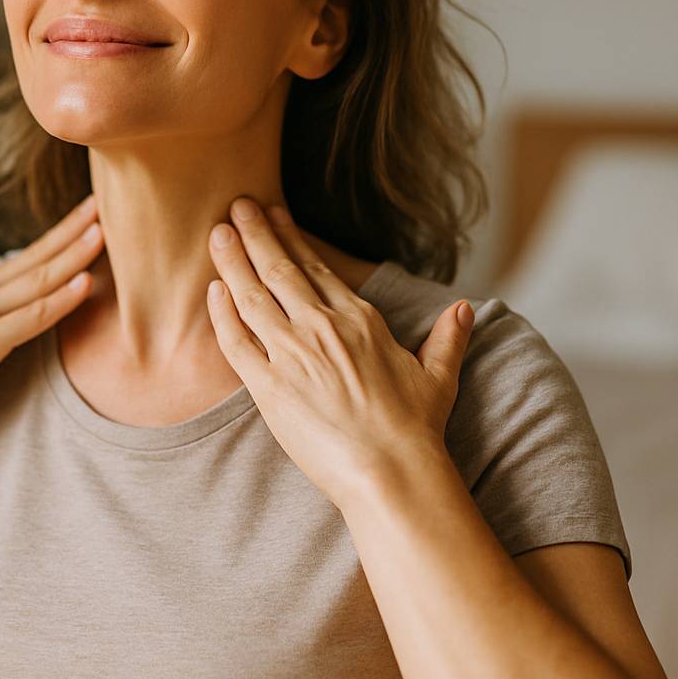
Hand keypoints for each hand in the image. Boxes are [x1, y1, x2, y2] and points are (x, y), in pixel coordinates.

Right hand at [0, 193, 104, 441]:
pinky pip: (28, 320)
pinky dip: (59, 300)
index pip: (23, 258)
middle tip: (106, 202)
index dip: (58, 235)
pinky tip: (83, 283)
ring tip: (104, 231)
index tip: (86, 213)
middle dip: (73, 231)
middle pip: (34, 260)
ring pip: (36, 283)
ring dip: (73, 256)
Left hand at [205, 195, 474, 511]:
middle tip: (235, 206)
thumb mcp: (439, 376)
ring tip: (216, 234)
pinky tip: (212, 291)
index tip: (274, 215)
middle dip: (255, 233)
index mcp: (359, 319)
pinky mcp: (270, 386)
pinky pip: (236, 341)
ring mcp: (293, 354)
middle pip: (279, 269)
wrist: (390, 472)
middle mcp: (323, 328)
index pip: (317, 268)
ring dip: (232, 261)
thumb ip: (448, 337)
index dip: (292, 238)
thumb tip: (465, 308)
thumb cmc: (415, 430)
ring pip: (253, 296)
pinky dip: (222, 313)